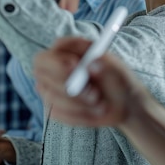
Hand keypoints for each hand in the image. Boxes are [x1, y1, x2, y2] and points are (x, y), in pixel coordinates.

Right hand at [34, 37, 148, 128]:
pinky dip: (81, 115)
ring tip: (100, 102)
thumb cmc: (118, 79)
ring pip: (53, 96)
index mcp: (68, 49)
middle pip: (41, 70)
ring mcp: (49, 89)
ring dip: (81, 103)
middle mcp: (52, 67)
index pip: (52, 48)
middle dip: (65, 83)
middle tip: (94, 93)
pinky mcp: (54, 108)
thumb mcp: (119, 69)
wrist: (124, 103)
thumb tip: (90, 64)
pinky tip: (94, 111)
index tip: (76, 64)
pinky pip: (60, 114)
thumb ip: (106, 64)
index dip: (59, 57)